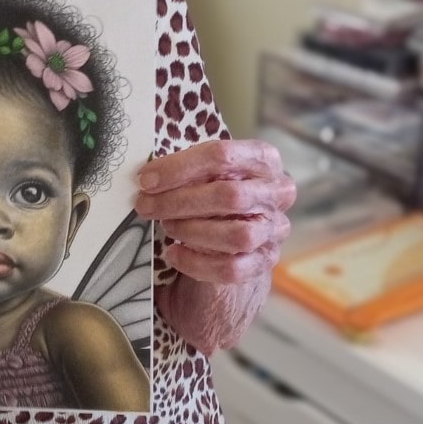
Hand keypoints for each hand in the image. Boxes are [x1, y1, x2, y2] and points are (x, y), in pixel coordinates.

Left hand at [134, 139, 294, 284]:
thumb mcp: (202, 177)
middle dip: (180, 201)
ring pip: (236, 234)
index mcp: (262, 159)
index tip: (146, 179)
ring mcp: (273, 230)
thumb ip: (185, 172)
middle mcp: (276, 192)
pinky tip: (174, 254)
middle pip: (230, 195)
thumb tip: (148, 176)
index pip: (223, 156)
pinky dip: (196, 262)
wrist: (224, 260)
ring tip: (167, 227)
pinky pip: (231, 268)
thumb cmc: (210, 202)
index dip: (179, 167)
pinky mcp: (263, 263)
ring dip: (192, 231)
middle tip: (145, 206)